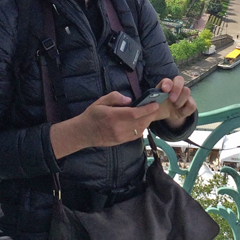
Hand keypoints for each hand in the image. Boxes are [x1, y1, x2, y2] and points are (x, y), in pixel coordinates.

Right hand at [49, 91, 163, 158]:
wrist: (84, 133)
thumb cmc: (92, 115)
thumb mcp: (100, 101)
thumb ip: (115, 97)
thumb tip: (129, 100)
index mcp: (113, 116)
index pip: (135, 113)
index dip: (147, 109)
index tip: (155, 104)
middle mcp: (118, 128)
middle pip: (141, 122)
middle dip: (151, 114)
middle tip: (155, 107)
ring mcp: (120, 136)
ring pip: (140, 129)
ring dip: (147, 121)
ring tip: (150, 114)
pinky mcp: (121, 141)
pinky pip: (136, 135)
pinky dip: (142, 128)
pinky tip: (142, 122)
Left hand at [149, 76, 196, 129]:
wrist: (166, 115)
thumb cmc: (157, 108)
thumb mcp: (150, 109)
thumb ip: (146, 107)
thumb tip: (140, 109)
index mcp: (165, 86)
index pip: (168, 80)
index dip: (167, 84)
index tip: (164, 90)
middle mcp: (175, 87)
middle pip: (180, 80)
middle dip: (176, 89)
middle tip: (172, 99)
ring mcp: (183, 95)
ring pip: (187, 91)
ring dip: (180, 101)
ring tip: (175, 107)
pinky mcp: (189, 104)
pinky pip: (192, 105)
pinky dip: (186, 110)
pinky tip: (180, 112)